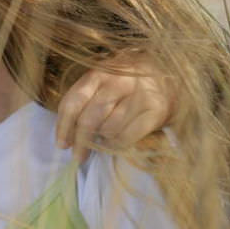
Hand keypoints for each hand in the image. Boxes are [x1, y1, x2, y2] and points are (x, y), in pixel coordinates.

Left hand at [56, 55, 177, 162]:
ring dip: (103, 139)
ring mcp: (139, 94)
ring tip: (105, 136)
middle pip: (89, 119)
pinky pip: (127, 137)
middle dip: (80, 141)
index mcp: (99, 73)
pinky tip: (117, 139)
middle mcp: (118, 81)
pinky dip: (118, 144)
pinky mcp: (155, 110)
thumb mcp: (102, 84)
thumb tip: (66, 138)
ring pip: (109, 129)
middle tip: (78, 156)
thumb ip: (83, 102)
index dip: (64, 126)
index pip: (74, 102)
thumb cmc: (126, 86)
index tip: (62, 144)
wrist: (167, 78)